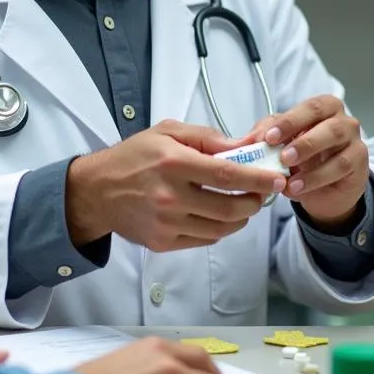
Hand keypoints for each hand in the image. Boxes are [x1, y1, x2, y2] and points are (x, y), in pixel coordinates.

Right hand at [65, 119, 287, 250]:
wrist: (97, 191)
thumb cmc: (133, 156)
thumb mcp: (167, 132)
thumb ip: (207, 137)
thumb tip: (243, 147)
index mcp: (174, 164)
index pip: (228, 176)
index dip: (258, 180)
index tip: (277, 179)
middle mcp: (171, 197)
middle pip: (229, 209)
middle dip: (254, 203)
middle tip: (261, 194)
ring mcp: (167, 223)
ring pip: (220, 229)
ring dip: (240, 219)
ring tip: (243, 206)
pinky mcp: (163, 242)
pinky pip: (204, 240)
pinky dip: (219, 230)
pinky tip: (218, 216)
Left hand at [249, 96, 369, 228]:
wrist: (324, 189)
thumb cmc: (303, 157)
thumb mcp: (281, 143)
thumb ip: (265, 135)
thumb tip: (246, 141)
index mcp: (324, 108)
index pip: (309, 108)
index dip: (288, 122)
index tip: (268, 138)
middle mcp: (343, 120)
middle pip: (327, 123)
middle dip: (303, 140)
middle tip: (283, 157)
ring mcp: (355, 141)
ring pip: (336, 145)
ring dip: (310, 161)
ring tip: (287, 178)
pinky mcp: (359, 163)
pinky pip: (340, 167)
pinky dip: (316, 179)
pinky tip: (297, 188)